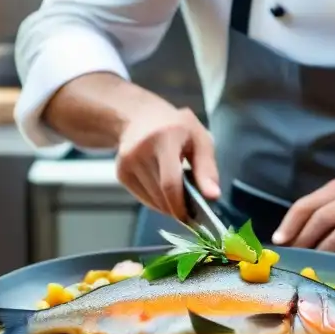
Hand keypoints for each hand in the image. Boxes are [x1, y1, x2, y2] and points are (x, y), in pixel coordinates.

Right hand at [116, 105, 220, 219]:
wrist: (140, 116)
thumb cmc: (176, 127)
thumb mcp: (199, 139)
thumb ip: (207, 168)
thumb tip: (213, 196)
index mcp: (165, 138)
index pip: (170, 182)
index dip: (180, 205)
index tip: (192, 217)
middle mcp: (141, 150)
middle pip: (161, 194)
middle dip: (177, 207)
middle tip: (191, 209)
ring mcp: (127, 162)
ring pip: (152, 199)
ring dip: (167, 205)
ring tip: (178, 194)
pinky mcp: (121, 172)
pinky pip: (142, 197)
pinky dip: (156, 200)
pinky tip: (163, 189)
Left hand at [272, 178, 334, 255]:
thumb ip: (316, 216)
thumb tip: (286, 241)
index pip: (307, 204)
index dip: (290, 224)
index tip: (279, 241)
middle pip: (322, 217)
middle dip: (303, 238)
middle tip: (294, 255)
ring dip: (322, 250)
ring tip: (311, 261)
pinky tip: (334, 264)